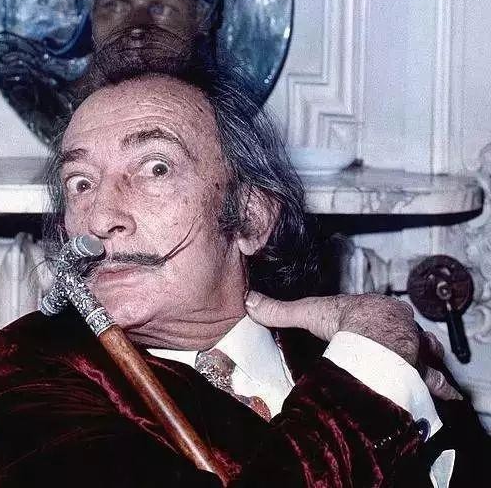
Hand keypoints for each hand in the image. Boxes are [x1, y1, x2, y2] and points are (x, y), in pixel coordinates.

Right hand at [245, 291, 462, 400]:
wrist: (374, 337)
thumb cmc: (345, 322)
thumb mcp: (308, 313)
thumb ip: (280, 310)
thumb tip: (250, 301)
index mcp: (374, 309)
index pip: (376, 311)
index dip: (375, 318)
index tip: (370, 323)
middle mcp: (399, 326)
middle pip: (405, 330)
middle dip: (406, 338)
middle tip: (403, 349)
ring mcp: (413, 346)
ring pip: (426, 351)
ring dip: (426, 359)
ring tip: (427, 366)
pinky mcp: (421, 369)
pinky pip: (435, 379)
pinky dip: (439, 387)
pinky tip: (446, 395)